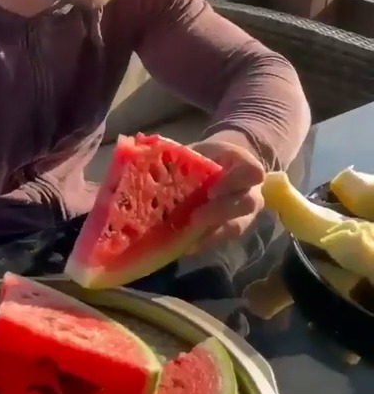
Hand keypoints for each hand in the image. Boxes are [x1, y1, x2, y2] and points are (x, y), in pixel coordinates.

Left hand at [187, 132, 265, 252]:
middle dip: (220, 212)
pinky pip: (223, 239)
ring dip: (213, 231)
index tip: (211, 190)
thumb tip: (141, 147)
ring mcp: (245, 212)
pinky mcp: (233, 229)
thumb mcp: (198, 148)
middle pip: (246, 204)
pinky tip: (186, 245)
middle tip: (195, 216)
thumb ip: (177, 151)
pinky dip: (204, 242)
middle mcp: (251, 190)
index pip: (253, 173)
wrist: (221, 168)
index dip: (235, 182)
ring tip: (188, 232)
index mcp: (244, 164)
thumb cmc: (207, 157)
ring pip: (237, 226)